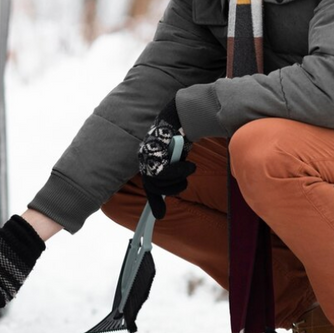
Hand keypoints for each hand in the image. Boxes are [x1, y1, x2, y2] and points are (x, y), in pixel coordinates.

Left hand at [138, 98, 195, 219]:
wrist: (180, 116)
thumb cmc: (179, 138)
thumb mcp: (177, 160)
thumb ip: (174, 175)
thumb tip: (179, 184)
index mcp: (148, 163)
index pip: (150, 187)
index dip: (155, 202)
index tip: (159, 216)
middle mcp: (144, 160)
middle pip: (155, 187)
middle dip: (172, 188)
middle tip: (184, 181)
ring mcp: (147, 156)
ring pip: (160, 181)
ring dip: (178, 178)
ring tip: (189, 168)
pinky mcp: (153, 153)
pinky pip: (165, 172)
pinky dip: (180, 171)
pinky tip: (189, 166)